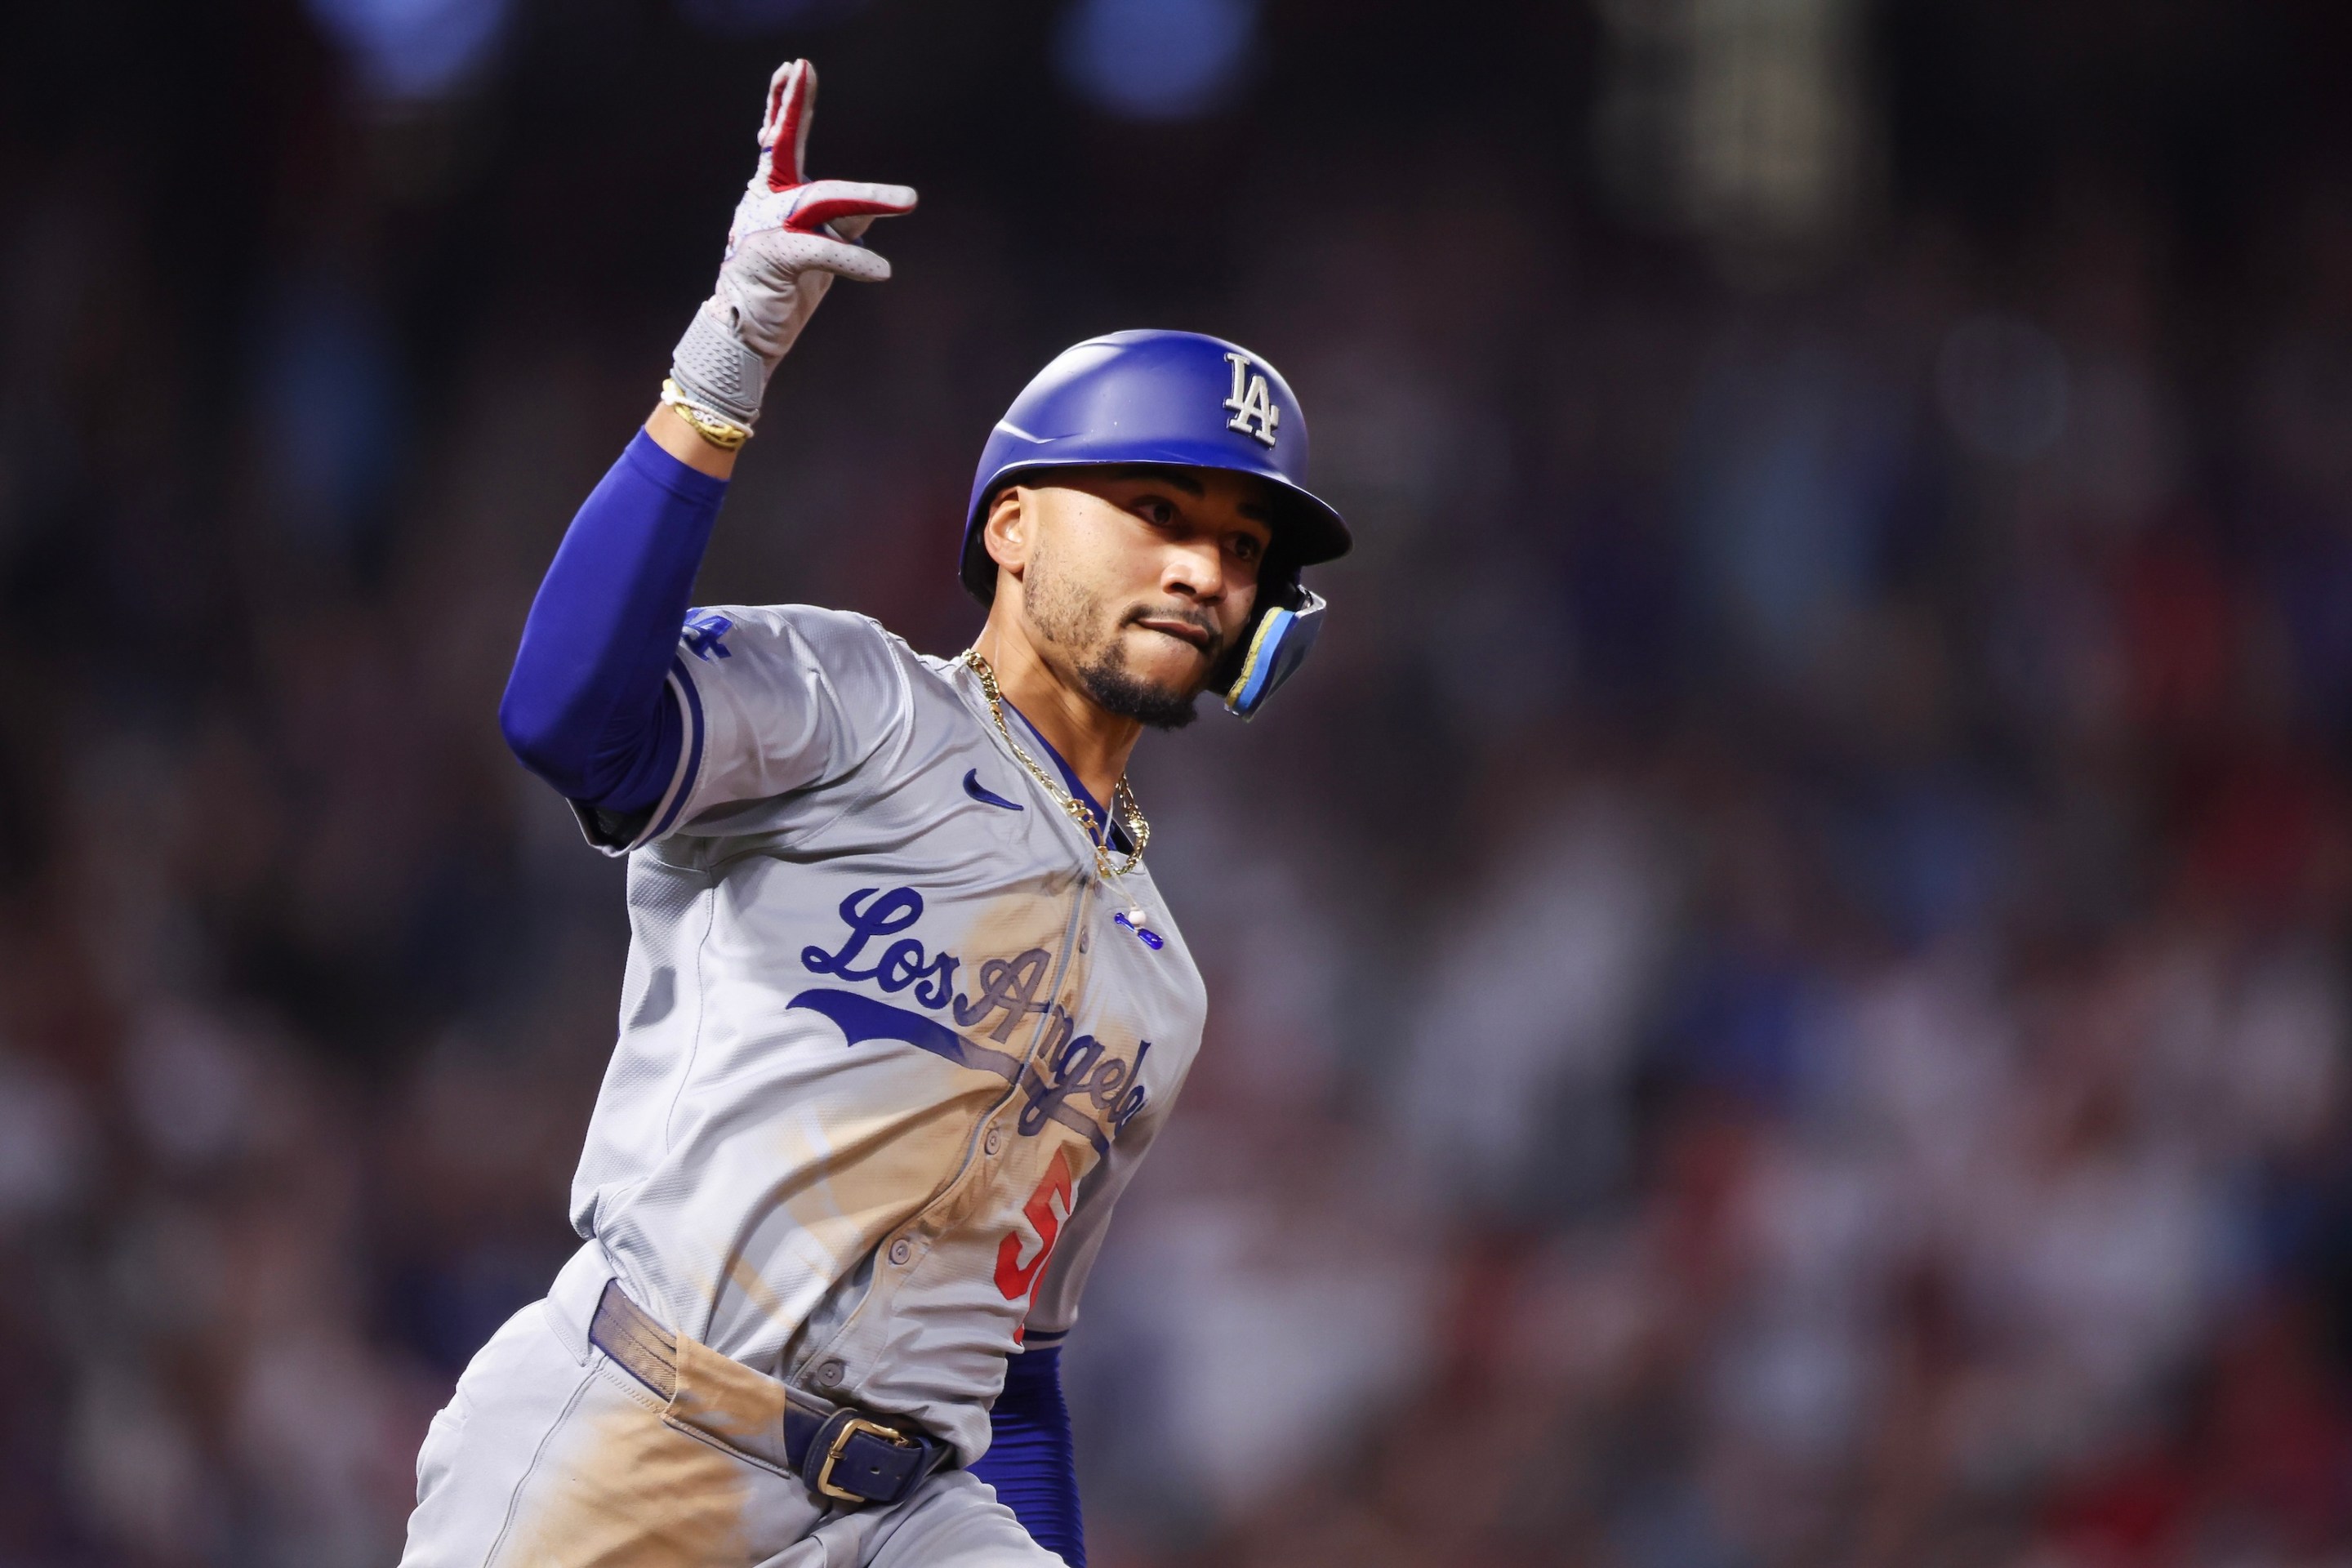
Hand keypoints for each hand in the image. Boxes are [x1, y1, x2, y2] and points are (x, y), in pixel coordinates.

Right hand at [669, 60, 916, 426]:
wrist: (746, 337)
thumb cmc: (783, 289)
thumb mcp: (819, 248)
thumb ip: (842, 221)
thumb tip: (875, 207)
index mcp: (770, 196)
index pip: (778, 141)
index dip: (785, 104)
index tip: (796, 68)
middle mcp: (762, 204)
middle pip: (785, 150)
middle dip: (794, 109)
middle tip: (804, 68)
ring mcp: (763, 228)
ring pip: (821, 201)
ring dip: (868, 198)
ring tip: (910, 201)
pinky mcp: (773, 259)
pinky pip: (821, 251)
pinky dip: (856, 260)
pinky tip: (883, 269)